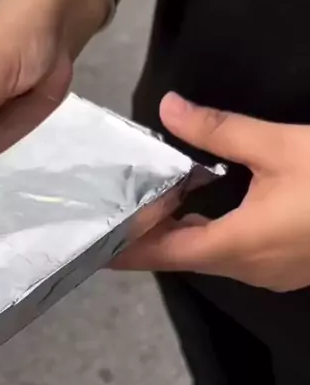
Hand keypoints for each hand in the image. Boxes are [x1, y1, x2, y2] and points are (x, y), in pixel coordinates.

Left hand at [112, 93, 309, 291]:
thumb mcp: (278, 145)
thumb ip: (220, 129)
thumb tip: (168, 108)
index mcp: (236, 245)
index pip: (166, 254)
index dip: (129, 249)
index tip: (96, 243)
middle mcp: (248, 270)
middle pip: (186, 258)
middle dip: (151, 238)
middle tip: (117, 212)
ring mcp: (271, 276)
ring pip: (212, 260)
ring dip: (183, 238)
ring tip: (152, 209)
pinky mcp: (288, 270)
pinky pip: (236, 260)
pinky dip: (211, 240)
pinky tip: (204, 217)